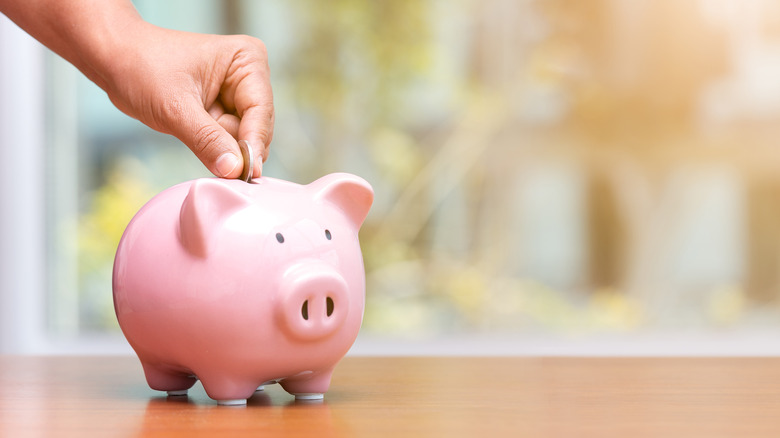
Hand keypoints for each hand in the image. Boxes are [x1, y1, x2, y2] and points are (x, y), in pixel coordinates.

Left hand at [104, 23, 272, 177]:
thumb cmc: (141, 67)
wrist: (113, 59)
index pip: (261, 110)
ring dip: (223, 151)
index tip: (245, 173)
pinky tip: (198, 146)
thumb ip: (208, 140)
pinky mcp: (223, 112)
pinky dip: (216, 151)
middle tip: (221, 170)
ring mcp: (236, 96)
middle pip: (257, 128)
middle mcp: (248, 77)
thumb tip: (233, 169)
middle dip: (237, 149)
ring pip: (243, 139)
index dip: (253, 142)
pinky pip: (228, 142)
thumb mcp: (175, 107)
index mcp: (247, 60)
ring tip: (194, 139)